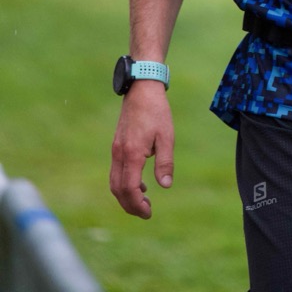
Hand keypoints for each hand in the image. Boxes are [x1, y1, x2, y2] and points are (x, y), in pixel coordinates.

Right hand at [110, 82, 173, 218]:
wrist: (141, 89)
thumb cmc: (156, 111)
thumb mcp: (167, 136)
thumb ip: (165, 162)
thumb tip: (165, 186)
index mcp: (132, 154)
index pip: (130, 189)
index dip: (138, 205)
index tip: (149, 213)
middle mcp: (120, 154)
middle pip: (118, 190)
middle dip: (130, 206)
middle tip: (147, 213)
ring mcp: (116, 150)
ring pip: (114, 182)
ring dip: (126, 196)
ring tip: (144, 201)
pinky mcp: (117, 145)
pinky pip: (116, 172)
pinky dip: (124, 184)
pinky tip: (141, 184)